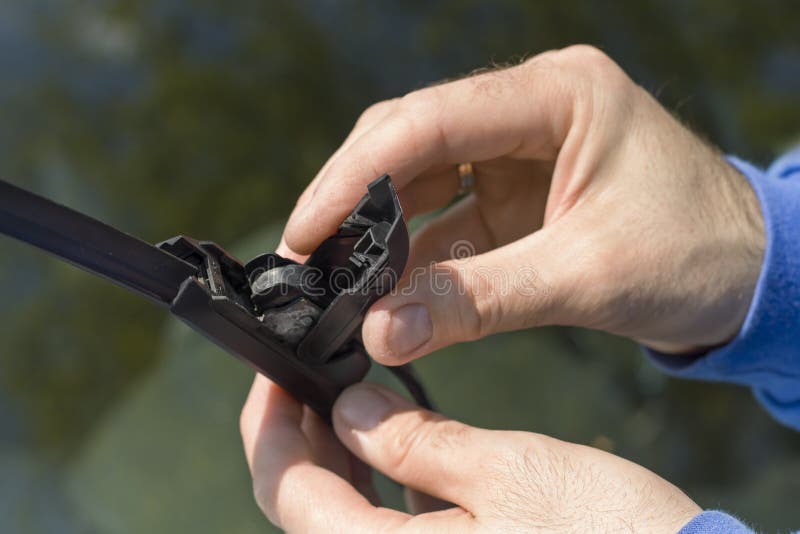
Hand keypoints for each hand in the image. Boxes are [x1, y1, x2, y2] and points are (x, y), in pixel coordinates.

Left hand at [241, 378, 700, 532]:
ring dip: (338, 454)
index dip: (271, 423)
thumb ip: (415, 443)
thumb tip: (350, 410)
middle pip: (307, 504)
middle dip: (299, 434)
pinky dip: (383, 479)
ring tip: (346, 391)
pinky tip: (399, 436)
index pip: (288, 490)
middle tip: (310, 371)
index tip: (278, 370)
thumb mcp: (507, 471)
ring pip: (344, 515)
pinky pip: (389, 526)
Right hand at [279, 45, 764, 357]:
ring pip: (421, 179)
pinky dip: (413, 255)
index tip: (306, 232)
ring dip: (377, 230)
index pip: (429, 121)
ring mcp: (520, 152)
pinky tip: (383, 290)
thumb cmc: (695, 256)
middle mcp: (530, 110)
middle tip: (305, 257)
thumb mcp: (586, 276)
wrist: (751, 275)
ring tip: (332, 278)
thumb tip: (379, 331)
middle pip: (411, 140)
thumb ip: (479, 301)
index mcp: (558, 96)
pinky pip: (447, 218)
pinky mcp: (517, 195)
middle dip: (354, 199)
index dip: (355, 177)